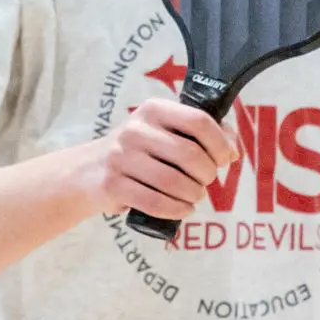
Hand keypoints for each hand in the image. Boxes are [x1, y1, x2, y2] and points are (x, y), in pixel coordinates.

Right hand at [93, 97, 237, 218]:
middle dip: (207, 174)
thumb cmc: (137, 150)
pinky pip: (155, 202)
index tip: (224, 159)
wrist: (86, 170)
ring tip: (194, 196)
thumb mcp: (162, 131)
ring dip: (193, 194)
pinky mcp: (113, 185)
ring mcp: (121, 157)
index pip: (199, 121)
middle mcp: (135, 130)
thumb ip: (198, 133)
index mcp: (153, 109)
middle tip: (205, 181)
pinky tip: (183, 209)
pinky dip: (176, 209)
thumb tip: (233, 150)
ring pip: (174, 182)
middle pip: (190, 155)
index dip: (220, 143)